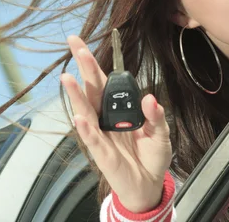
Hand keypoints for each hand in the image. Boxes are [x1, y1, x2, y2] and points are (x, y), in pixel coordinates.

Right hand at [61, 35, 172, 212]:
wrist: (149, 184)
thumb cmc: (151, 156)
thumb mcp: (161, 133)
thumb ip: (156, 115)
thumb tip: (150, 98)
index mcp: (119, 109)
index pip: (105, 82)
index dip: (95, 64)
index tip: (83, 44)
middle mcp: (105, 118)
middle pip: (92, 88)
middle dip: (84, 66)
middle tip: (75, 44)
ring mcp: (101, 134)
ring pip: (86, 110)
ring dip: (76, 95)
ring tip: (67, 77)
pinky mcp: (102, 154)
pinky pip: (92, 139)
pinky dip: (85, 129)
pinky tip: (79, 117)